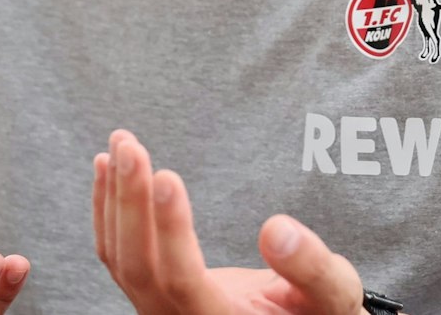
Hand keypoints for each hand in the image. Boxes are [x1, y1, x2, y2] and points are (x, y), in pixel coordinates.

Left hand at [94, 130, 365, 314]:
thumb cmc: (319, 313)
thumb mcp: (334, 296)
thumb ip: (312, 268)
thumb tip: (277, 229)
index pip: (183, 281)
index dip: (171, 231)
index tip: (167, 176)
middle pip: (137, 269)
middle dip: (129, 202)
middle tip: (129, 145)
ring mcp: (159, 312)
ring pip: (119, 260)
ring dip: (115, 198)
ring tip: (119, 143)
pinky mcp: (151, 293)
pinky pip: (117, 255)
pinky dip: (107, 210)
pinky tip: (106, 169)